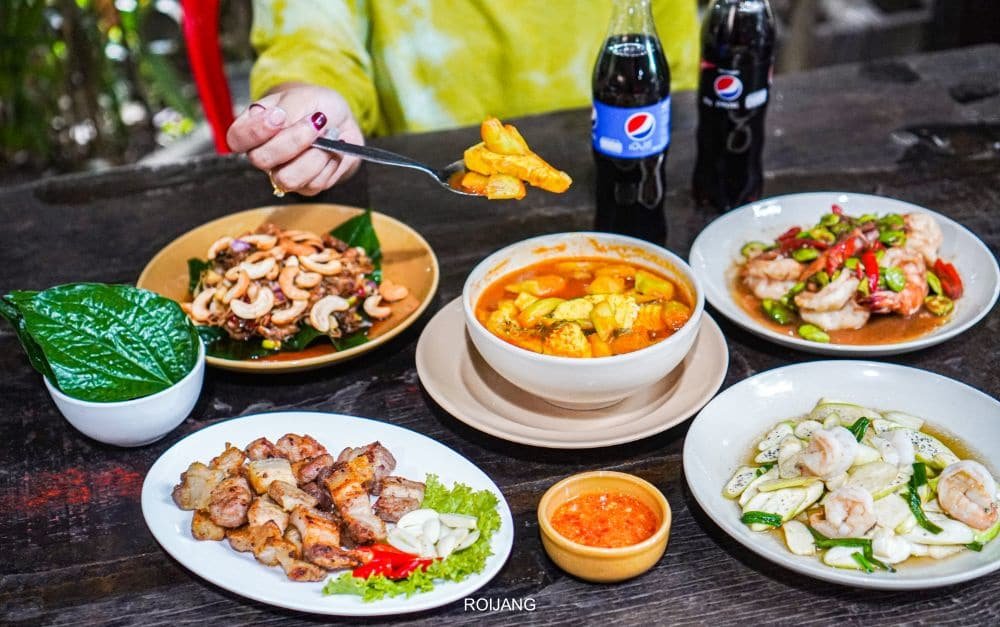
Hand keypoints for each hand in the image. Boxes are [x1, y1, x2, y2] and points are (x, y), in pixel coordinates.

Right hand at [226, 84, 363, 195]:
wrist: (340, 121)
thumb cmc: (314, 106)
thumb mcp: (300, 97)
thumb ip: (286, 109)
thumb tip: (278, 119)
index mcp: (252, 129)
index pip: (237, 138)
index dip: (255, 131)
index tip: (279, 116)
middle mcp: (263, 154)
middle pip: (262, 160)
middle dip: (294, 140)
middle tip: (317, 121)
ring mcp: (282, 174)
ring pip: (288, 179)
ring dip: (316, 155)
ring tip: (330, 135)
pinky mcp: (305, 187)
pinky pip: (315, 184)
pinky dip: (330, 163)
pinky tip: (334, 148)